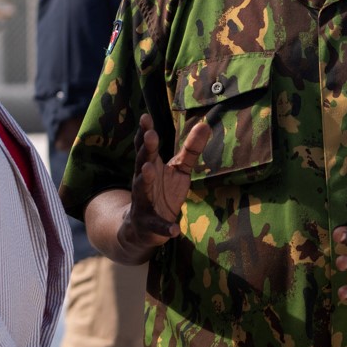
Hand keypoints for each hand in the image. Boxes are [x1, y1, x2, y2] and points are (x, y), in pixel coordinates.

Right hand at [118, 113, 210, 260]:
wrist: (142, 228)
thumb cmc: (162, 192)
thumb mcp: (178, 170)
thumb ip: (190, 149)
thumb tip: (205, 124)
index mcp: (150, 166)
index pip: (145, 146)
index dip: (145, 132)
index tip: (146, 117)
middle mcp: (142, 182)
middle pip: (142, 163)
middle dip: (146, 149)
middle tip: (150, 135)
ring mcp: (143, 203)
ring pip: (141, 189)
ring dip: (145, 179)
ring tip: (149, 169)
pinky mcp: (149, 225)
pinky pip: (157, 226)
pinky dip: (165, 228)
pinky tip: (174, 229)